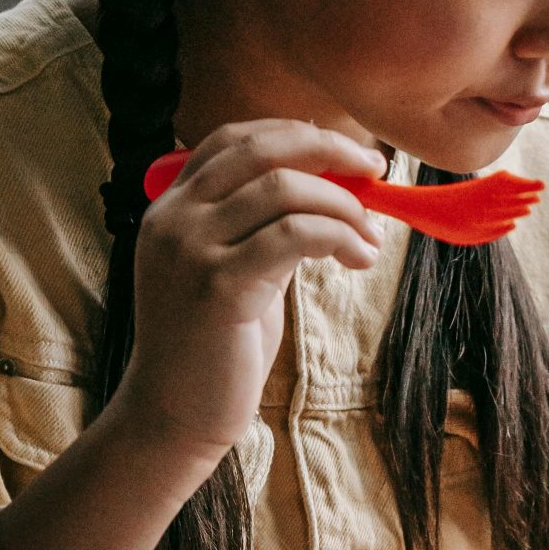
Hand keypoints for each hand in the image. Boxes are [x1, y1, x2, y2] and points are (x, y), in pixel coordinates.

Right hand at [117, 121, 387, 463]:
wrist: (174, 415)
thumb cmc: (213, 348)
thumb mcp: (235, 272)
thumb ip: (263, 228)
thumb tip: (330, 190)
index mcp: (172, 208)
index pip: (235, 138)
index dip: (297, 134)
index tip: (346, 152)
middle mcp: (174, 218)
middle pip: (261, 149)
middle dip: (329, 149)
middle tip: (376, 168)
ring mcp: (191, 249)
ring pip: (284, 188)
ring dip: (344, 205)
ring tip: (371, 237)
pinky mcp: (218, 285)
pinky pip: (294, 235)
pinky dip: (340, 236)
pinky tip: (360, 258)